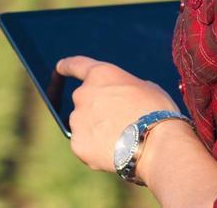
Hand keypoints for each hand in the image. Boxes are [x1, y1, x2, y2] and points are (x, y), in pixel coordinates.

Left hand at [55, 55, 180, 173]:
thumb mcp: (147, 88)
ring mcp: (78, 120)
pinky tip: (114, 152)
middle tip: (119, 122)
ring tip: (122, 140)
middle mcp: (83, 94)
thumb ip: (126, 88)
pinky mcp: (77, 144)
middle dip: (97, 109)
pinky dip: (95, 149)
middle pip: (84, 100)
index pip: (76, 65)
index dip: (67, 66)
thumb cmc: (157, 113)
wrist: (155, 145)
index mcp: (100, 74)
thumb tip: (124, 96)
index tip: (59, 67)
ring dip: (96, 130)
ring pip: (83, 124)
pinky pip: (84, 145)